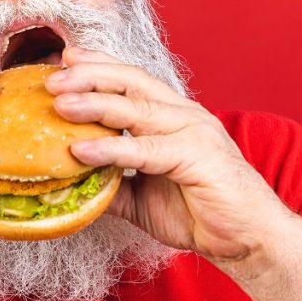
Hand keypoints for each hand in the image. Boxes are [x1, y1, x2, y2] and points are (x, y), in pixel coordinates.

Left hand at [46, 48, 289, 264]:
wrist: (249, 240)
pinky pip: (146, 151)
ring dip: (94, 104)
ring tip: (60, 104)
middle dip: (89, 77)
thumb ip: (111, 182)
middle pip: (131, 83)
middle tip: (52, 79)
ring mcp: (193, 132)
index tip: (64, 60)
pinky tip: (81, 150)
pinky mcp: (197, 158)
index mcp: (174, 116)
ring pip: (136, 109)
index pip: (132, 80)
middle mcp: (184, 115)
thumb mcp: (142, 196)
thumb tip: (71, 181)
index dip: (99, 66)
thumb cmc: (201, 213)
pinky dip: (111, 149)